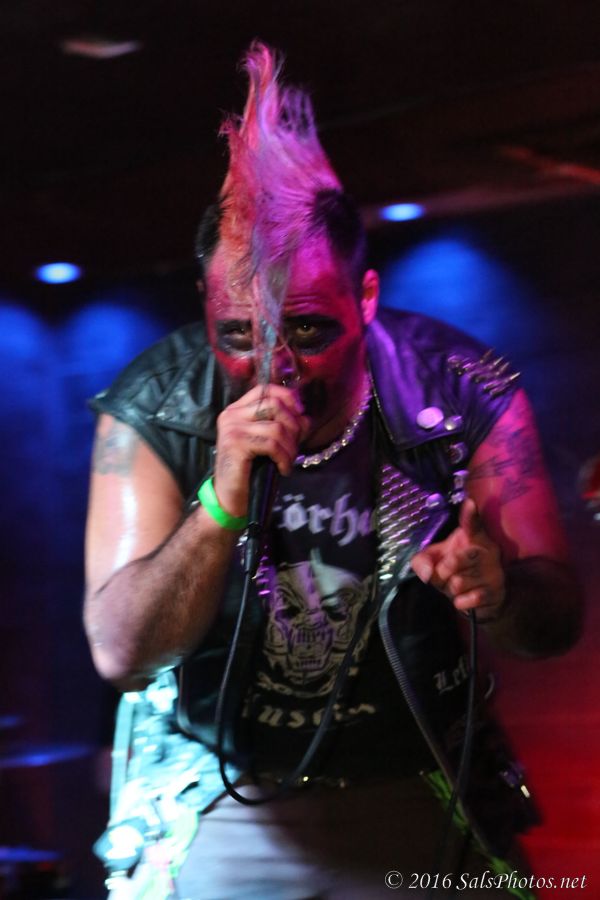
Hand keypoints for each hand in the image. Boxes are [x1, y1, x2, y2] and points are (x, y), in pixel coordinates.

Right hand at [213, 384, 309, 516]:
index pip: (266, 389)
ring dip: (290, 447)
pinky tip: (283, 469)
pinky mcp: (235, 443)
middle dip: (293, 426)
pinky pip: (272, 444)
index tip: (301, 414)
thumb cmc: (252, 470)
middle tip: (295, 447)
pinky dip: (284, 457)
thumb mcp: (270, 444)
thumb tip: (306, 418)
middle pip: (274, 404)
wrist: (231, 498)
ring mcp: (232, 428)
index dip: (288, 397)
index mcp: (238, 410)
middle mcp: (232, 414)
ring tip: (288, 462)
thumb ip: (286, 427)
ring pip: (277, 427)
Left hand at [410, 498, 505, 621]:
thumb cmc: (456, 572)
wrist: (481, 601)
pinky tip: (466, 598)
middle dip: (441, 573)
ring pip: (457, 583)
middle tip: (446, 575)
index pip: (472, 524)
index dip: (470, 514)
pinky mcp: (495, 592)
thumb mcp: (436, 560)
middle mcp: (487, 551)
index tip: (470, 503)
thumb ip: (422, 560)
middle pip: (452, 562)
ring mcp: (493, 572)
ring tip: (458, 586)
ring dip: (450, 589)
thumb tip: (426, 572)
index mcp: (474, 537)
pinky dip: (459, 602)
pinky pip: (465, 600)